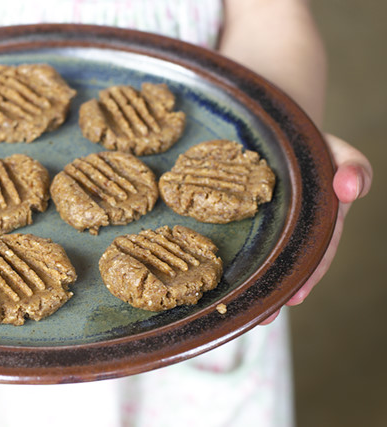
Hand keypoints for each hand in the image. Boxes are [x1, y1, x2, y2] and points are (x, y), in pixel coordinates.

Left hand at [260, 133, 372, 324]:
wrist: (283, 136)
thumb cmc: (315, 148)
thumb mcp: (341, 153)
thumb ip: (354, 169)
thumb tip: (349, 188)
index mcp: (323, 220)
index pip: (318, 253)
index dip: (308, 275)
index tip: (295, 296)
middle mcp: (300, 228)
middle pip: (291, 264)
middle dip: (280, 290)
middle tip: (266, 315)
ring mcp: (275, 226)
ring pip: (269, 259)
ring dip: (262, 284)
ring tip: (250, 313)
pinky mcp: (251, 221)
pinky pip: (246, 243)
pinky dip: (241, 261)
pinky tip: (230, 282)